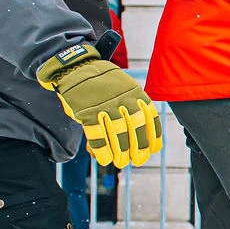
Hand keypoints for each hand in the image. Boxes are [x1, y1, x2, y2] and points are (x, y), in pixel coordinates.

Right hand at [36, 44, 161, 168]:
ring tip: (120, 162)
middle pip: (136, 129)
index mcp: (135, 92)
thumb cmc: (101, 82)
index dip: (153, 136)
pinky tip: (104, 159)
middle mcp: (123, 100)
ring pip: (118, 135)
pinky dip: (102, 150)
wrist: (76, 66)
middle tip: (138, 160)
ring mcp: (105, 106)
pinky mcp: (87, 112)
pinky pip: (98, 136)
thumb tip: (134, 134)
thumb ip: (130, 106)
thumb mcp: (122, 87)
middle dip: (139, 148)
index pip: (150, 118)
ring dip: (121, 152)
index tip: (153, 149)